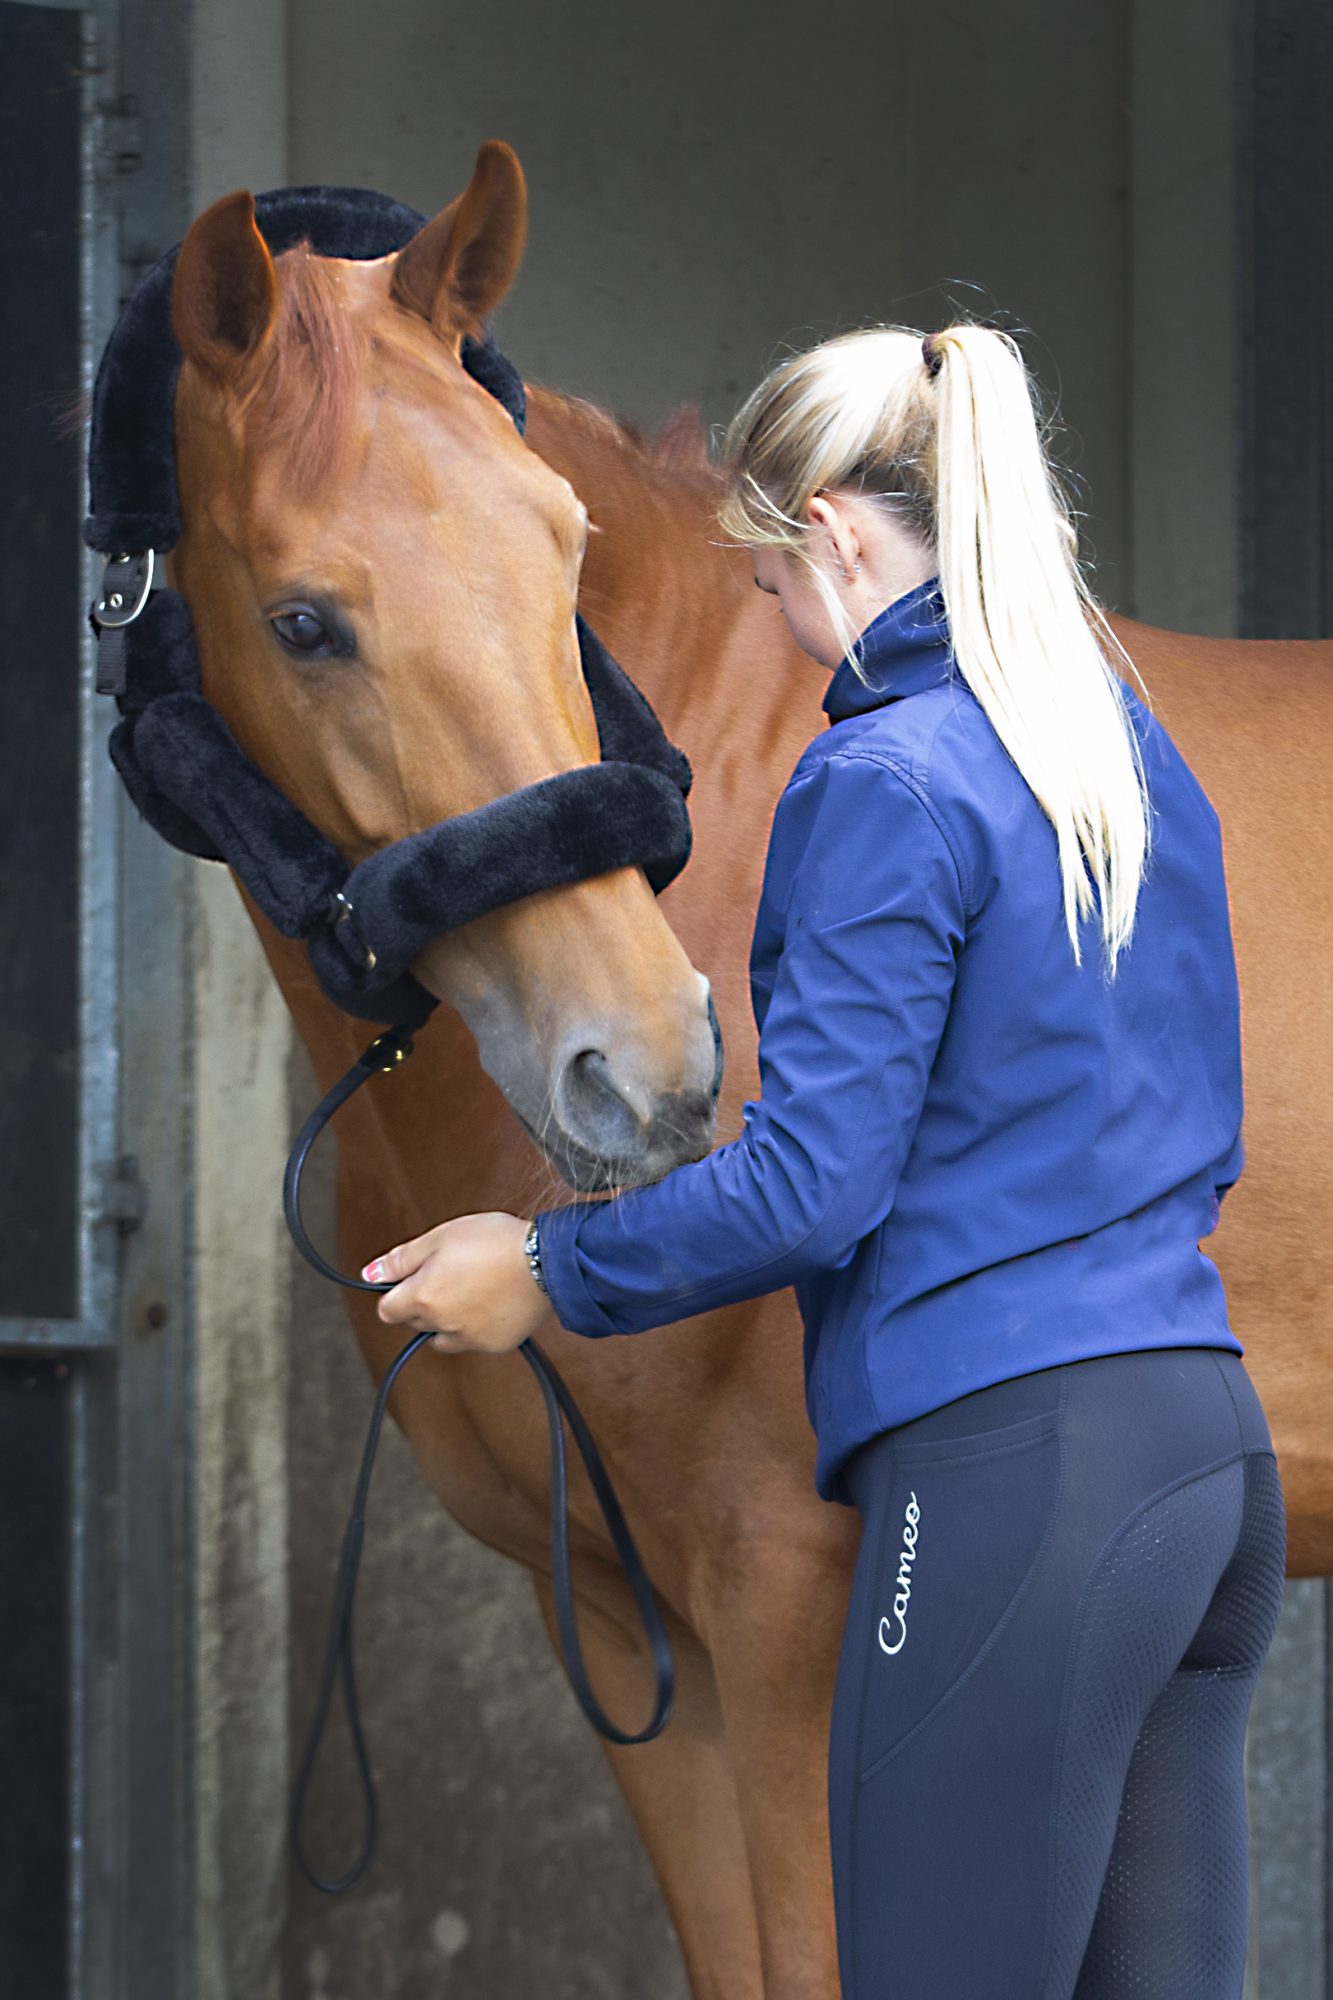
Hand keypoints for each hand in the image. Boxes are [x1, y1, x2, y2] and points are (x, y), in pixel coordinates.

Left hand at [362, 1212, 554, 1354]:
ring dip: (449, 1319)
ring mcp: (470, 1339)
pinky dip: (478, 1325)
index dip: (398, 1291)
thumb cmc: (493, 1241)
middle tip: (453, 1272)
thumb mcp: (440, 1237)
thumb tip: (369, 1274)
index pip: (388, 1309)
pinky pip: (475, 1340)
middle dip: (425, 1301)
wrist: (546, 1260)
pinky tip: (496, 1300)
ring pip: (445, 1336)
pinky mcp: (496, 1345)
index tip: (416, 1275)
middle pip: (416, 1322)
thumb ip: (401, 1260)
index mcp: (422, 1298)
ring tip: (474, 1289)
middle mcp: (442, 1326)